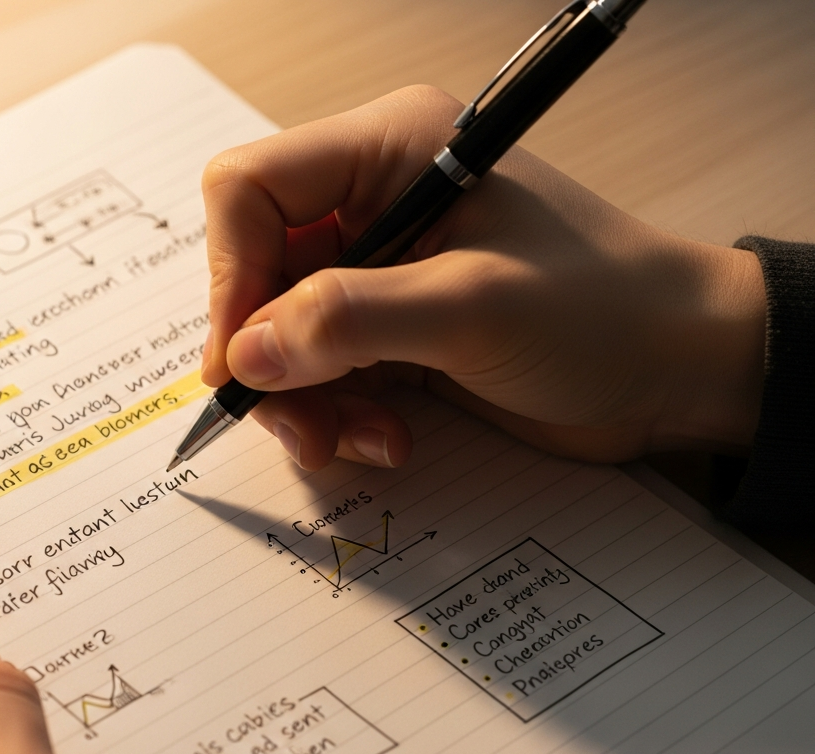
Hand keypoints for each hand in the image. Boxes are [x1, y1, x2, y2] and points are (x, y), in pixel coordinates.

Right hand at [200, 85, 767, 469]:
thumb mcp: (471, 309)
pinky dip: (340, 413)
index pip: (251, 190)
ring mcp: (382, 270)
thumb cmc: (603, 311)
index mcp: (388, 152)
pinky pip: (324, 371)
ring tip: (361, 440)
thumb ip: (348, 320)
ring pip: (282, 333)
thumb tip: (244, 352)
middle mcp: (373, 202)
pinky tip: (389, 437)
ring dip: (308, 399)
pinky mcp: (394, 328)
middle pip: (257, 272)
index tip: (243, 360)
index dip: (232, 275)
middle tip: (300, 425)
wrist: (681, 370)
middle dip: (272, 357)